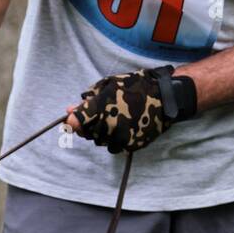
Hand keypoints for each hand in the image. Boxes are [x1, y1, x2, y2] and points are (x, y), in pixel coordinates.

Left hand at [68, 67, 186, 154]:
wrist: (164, 98)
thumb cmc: (135, 86)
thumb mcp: (108, 85)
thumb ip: (88, 99)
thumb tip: (69, 110)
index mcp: (101, 107)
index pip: (76, 122)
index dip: (72, 122)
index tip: (72, 120)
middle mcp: (108, 125)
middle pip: (86, 134)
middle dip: (89, 125)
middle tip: (100, 115)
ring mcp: (119, 138)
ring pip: (99, 141)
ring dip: (101, 133)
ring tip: (115, 119)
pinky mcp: (129, 146)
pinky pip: (113, 147)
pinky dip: (114, 139)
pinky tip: (124, 127)